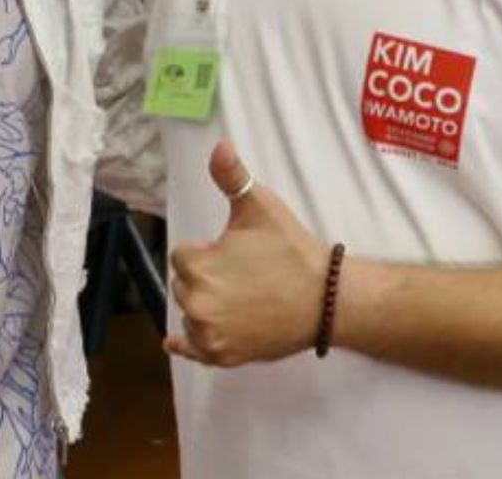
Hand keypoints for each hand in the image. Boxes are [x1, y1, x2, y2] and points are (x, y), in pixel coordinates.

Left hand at [164, 141, 330, 367]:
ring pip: (191, 312)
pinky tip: (174, 342)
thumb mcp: (260, 207)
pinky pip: (193, 350)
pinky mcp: (224, 356)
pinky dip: (187, 345)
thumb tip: (218, 145)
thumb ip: (232, 176)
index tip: (237, 253)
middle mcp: (196, 303)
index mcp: (198, 266)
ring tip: (241, 299)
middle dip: (205, 276)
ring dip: (205, 305)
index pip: (184, 254)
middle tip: (244, 275)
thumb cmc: (292, 251)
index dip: (207, 250)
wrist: (327, 300)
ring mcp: (209, 334)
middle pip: (185, 283)